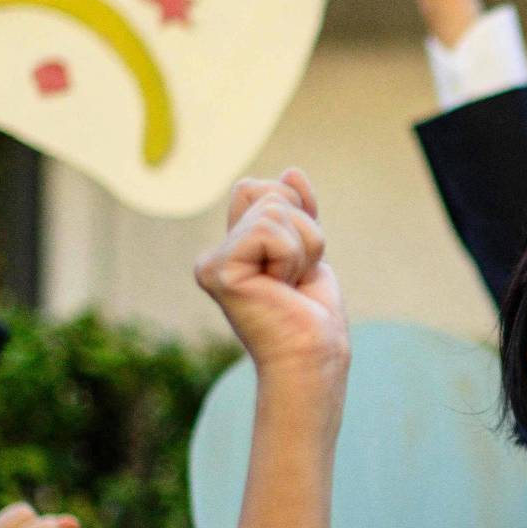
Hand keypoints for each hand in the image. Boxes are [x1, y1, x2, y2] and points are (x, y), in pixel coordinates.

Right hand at [195, 168, 349, 381]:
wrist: (312, 356)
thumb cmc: (312, 314)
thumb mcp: (308, 249)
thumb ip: (298, 211)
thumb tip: (291, 171)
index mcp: (234, 248)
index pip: (262, 188)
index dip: (297, 211)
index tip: (301, 258)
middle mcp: (216, 254)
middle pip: (265, 192)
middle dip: (302, 227)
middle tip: (295, 276)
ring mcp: (213, 262)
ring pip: (273, 210)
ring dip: (303, 247)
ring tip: (290, 285)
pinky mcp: (219, 271)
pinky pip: (271, 231)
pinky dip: (293, 257)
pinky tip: (282, 288)